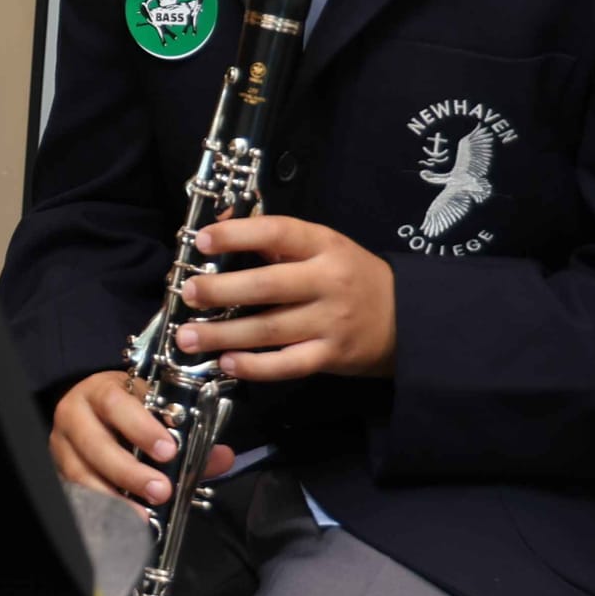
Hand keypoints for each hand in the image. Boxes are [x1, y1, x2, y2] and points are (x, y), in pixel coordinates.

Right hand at [50, 368, 235, 509]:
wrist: (90, 410)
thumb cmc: (127, 410)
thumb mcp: (153, 409)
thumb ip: (189, 434)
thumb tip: (222, 457)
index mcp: (100, 392)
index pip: (115, 403)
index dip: (141, 427)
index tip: (169, 451)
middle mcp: (74, 415)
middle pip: (94, 442)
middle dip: (129, 469)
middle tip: (161, 489)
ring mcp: (63, 445)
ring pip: (80, 472)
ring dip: (114, 496)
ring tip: (143, 515)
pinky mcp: (60, 471)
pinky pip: (76, 492)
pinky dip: (101, 508)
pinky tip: (122, 520)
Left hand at [175, 216, 395, 379]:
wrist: (407, 318)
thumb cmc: (349, 275)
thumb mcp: (321, 246)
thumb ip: (275, 240)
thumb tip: (217, 228)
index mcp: (323, 245)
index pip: (278, 232)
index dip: (238, 234)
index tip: (203, 240)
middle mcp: (327, 282)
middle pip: (267, 285)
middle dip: (221, 291)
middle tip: (187, 293)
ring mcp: (330, 322)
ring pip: (270, 329)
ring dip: (224, 335)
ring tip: (187, 337)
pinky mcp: (331, 357)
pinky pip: (288, 364)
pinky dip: (255, 367)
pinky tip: (227, 363)